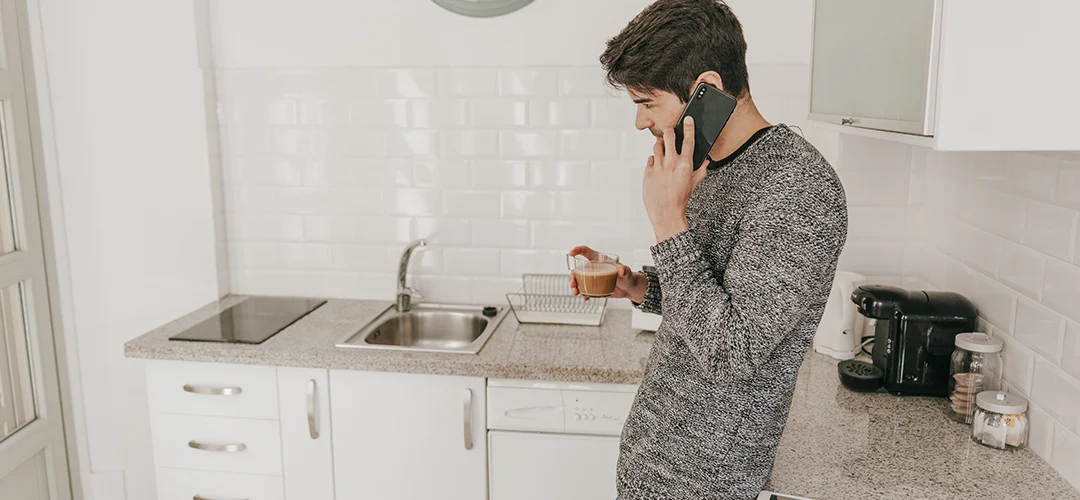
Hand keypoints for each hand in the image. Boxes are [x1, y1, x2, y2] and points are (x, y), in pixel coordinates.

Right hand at [567, 246, 646, 302]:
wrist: (630, 288)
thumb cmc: (628, 276)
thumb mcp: (626, 271)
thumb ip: (624, 270)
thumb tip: (621, 270)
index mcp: (599, 260)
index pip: (586, 251)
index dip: (578, 250)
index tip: (572, 253)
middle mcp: (594, 268)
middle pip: (578, 269)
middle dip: (572, 276)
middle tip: (573, 283)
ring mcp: (593, 278)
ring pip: (579, 280)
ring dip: (575, 286)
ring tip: (576, 292)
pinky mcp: (595, 287)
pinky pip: (586, 290)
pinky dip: (584, 294)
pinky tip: (585, 298)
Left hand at [643, 116, 708, 242]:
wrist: (666, 212)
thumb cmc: (680, 199)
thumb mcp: (694, 183)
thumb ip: (701, 170)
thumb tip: (706, 161)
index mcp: (685, 165)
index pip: (688, 141)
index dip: (688, 128)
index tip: (687, 120)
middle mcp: (671, 164)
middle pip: (669, 137)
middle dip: (669, 132)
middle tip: (670, 132)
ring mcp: (658, 167)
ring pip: (657, 146)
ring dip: (661, 145)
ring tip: (663, 150)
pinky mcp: (648, 172)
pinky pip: (650, 159)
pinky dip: (654, 160)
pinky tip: (657, 166)